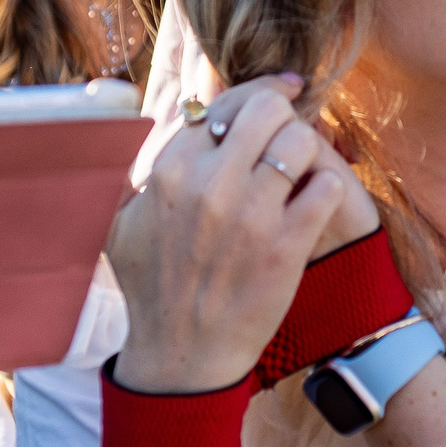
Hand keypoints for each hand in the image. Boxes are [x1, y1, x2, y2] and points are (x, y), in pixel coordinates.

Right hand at [112, 74, 352, 392]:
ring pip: (301, 142)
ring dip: (307, 151)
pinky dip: (325, 187)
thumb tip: (132, 113)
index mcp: (169, 171)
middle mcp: (209, 185)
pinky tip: (313, 201)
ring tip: (300, 170)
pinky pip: (326, 186)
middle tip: (290, 132)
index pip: (224, 103)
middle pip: (268, 109)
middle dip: (284, 116)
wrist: (181, 357)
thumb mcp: (119, 221)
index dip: (261, 90)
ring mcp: (250, 216)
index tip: (286, 89)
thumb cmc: (150, 287)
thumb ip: (131, 166)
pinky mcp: (285, 247)